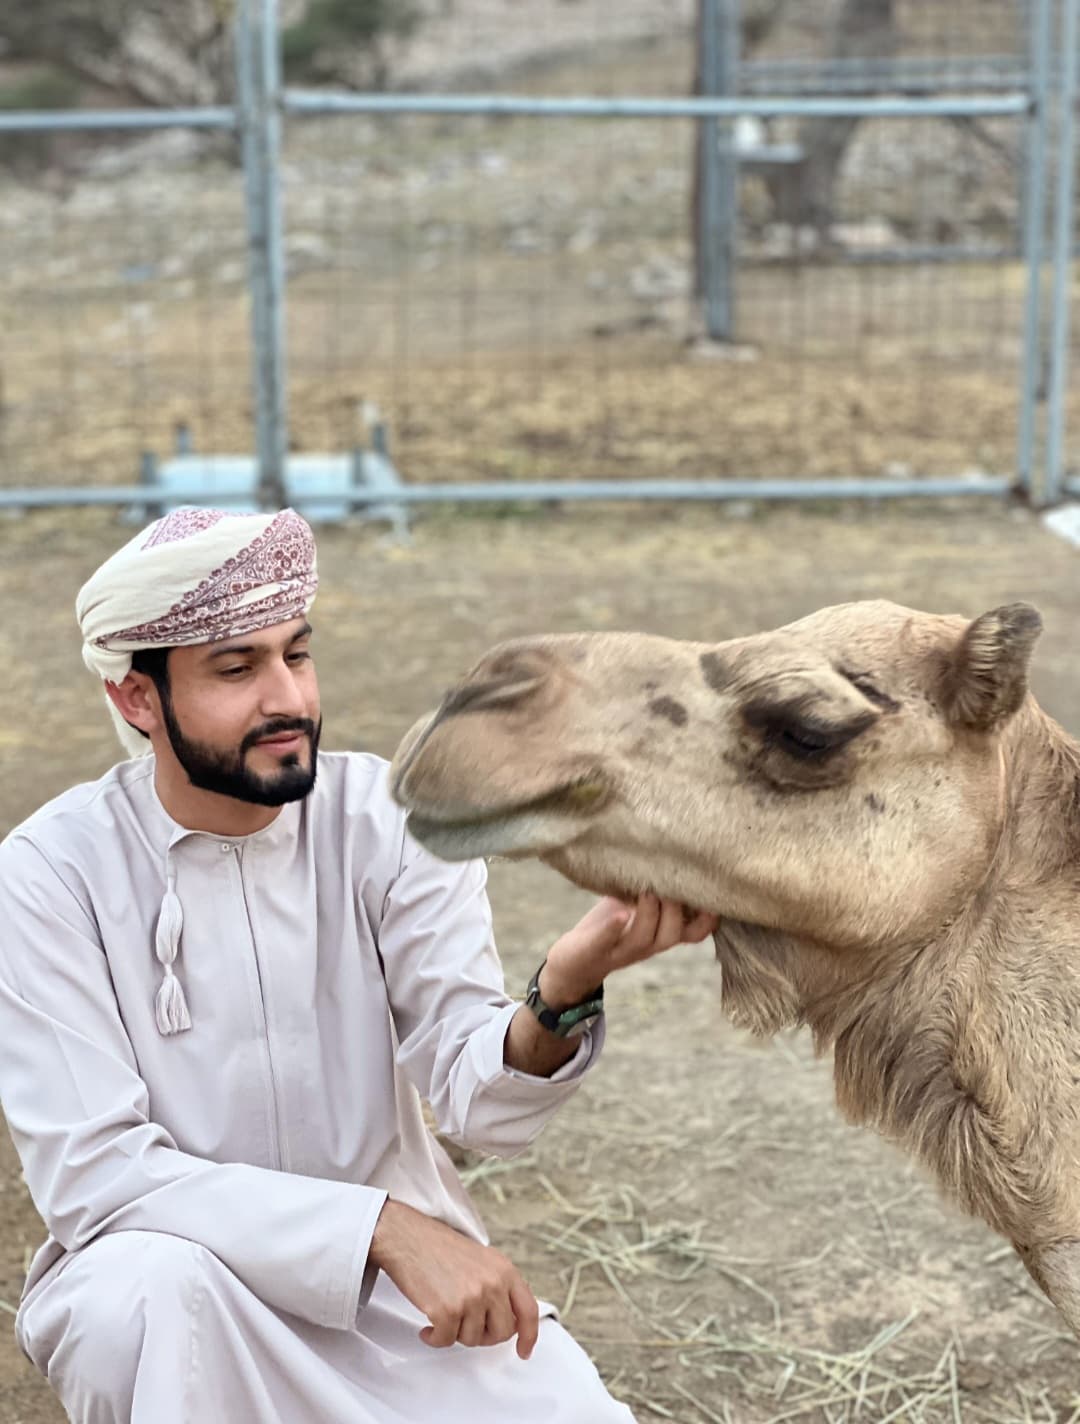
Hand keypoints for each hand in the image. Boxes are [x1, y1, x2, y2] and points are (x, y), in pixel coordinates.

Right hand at [369, 1199, 539, 1358]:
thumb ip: (500, 1285)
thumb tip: (511, 1320)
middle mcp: (492, 1284)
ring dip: (456, 1332)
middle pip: (501, 1333)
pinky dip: (435, 1338)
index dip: (529, 1336)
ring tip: (444, 1312)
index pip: (528, 1310)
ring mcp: (471, 1297)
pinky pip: (446, 1341)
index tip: (524, 1350)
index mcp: (504, 1270)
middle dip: (484, 1335)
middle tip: (466, 1325)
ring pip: (472, 1339)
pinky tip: (429, 1326)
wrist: (408, 1238)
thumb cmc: (440, 1248)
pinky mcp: (447, 1310)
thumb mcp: (483, 1259)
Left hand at [540, 894, 717, 1008]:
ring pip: (644, 938)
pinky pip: (606, 941)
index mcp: (660, 933)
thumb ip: (659, 886)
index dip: (709, 917)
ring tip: (648, 890)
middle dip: (676, 908)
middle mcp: (647, 945)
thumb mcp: (638, 903)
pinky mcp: (594, 950)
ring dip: (649, 913)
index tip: (714, 892)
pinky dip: (613, 927)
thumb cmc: (611, 921)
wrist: (573, 960)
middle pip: (672, 934)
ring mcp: (621, 949)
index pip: (695, 932)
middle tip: (671, 882)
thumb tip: (678, 851)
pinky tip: (619, 913)